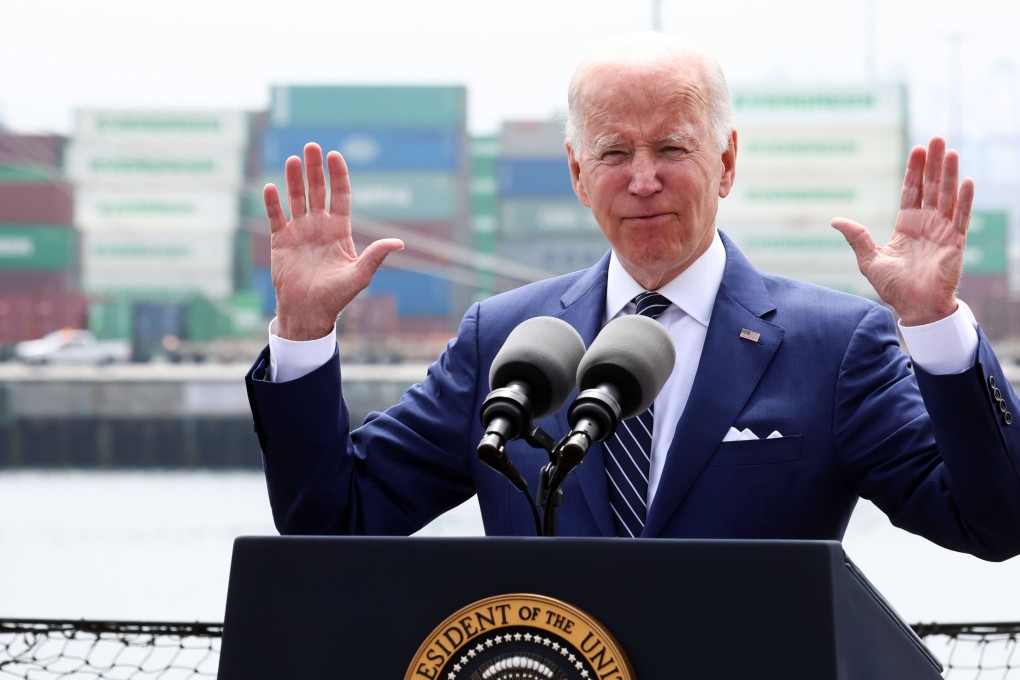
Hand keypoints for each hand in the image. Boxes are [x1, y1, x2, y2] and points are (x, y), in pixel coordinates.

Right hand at [264, 143, 403, 339]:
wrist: (308, 312)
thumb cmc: (336, 296)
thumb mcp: (359, 275)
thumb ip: (375, 256)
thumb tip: (400, 243)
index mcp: (339, 230)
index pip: (339, 196)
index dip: (337, 176)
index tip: (334, 156)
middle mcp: (319, 226)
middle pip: (317, 190)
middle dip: (315, 169)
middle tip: (312, 146)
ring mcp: (299, 232)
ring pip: (296, 198)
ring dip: (294, 179)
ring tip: (294, 159)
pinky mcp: (280, 241)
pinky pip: (276, 217)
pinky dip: (272, 203)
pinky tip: (271, 187)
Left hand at [831, 136, 973, 325]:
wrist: (914, 308)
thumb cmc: (893, 287)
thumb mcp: (869, 259)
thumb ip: (856, 237)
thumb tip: (834, 219)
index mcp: (907, 225)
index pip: (912, 191)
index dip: (915, 171)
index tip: (918, 149)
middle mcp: (927, 224)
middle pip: (931, 187)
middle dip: (934, 163)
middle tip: (937, 139)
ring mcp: (942, 231)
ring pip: (947, 196)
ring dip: (950, 174)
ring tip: (951, 151)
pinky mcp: (955, 243)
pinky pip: (961, 218)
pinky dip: (965, 200)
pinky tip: (966, 181)